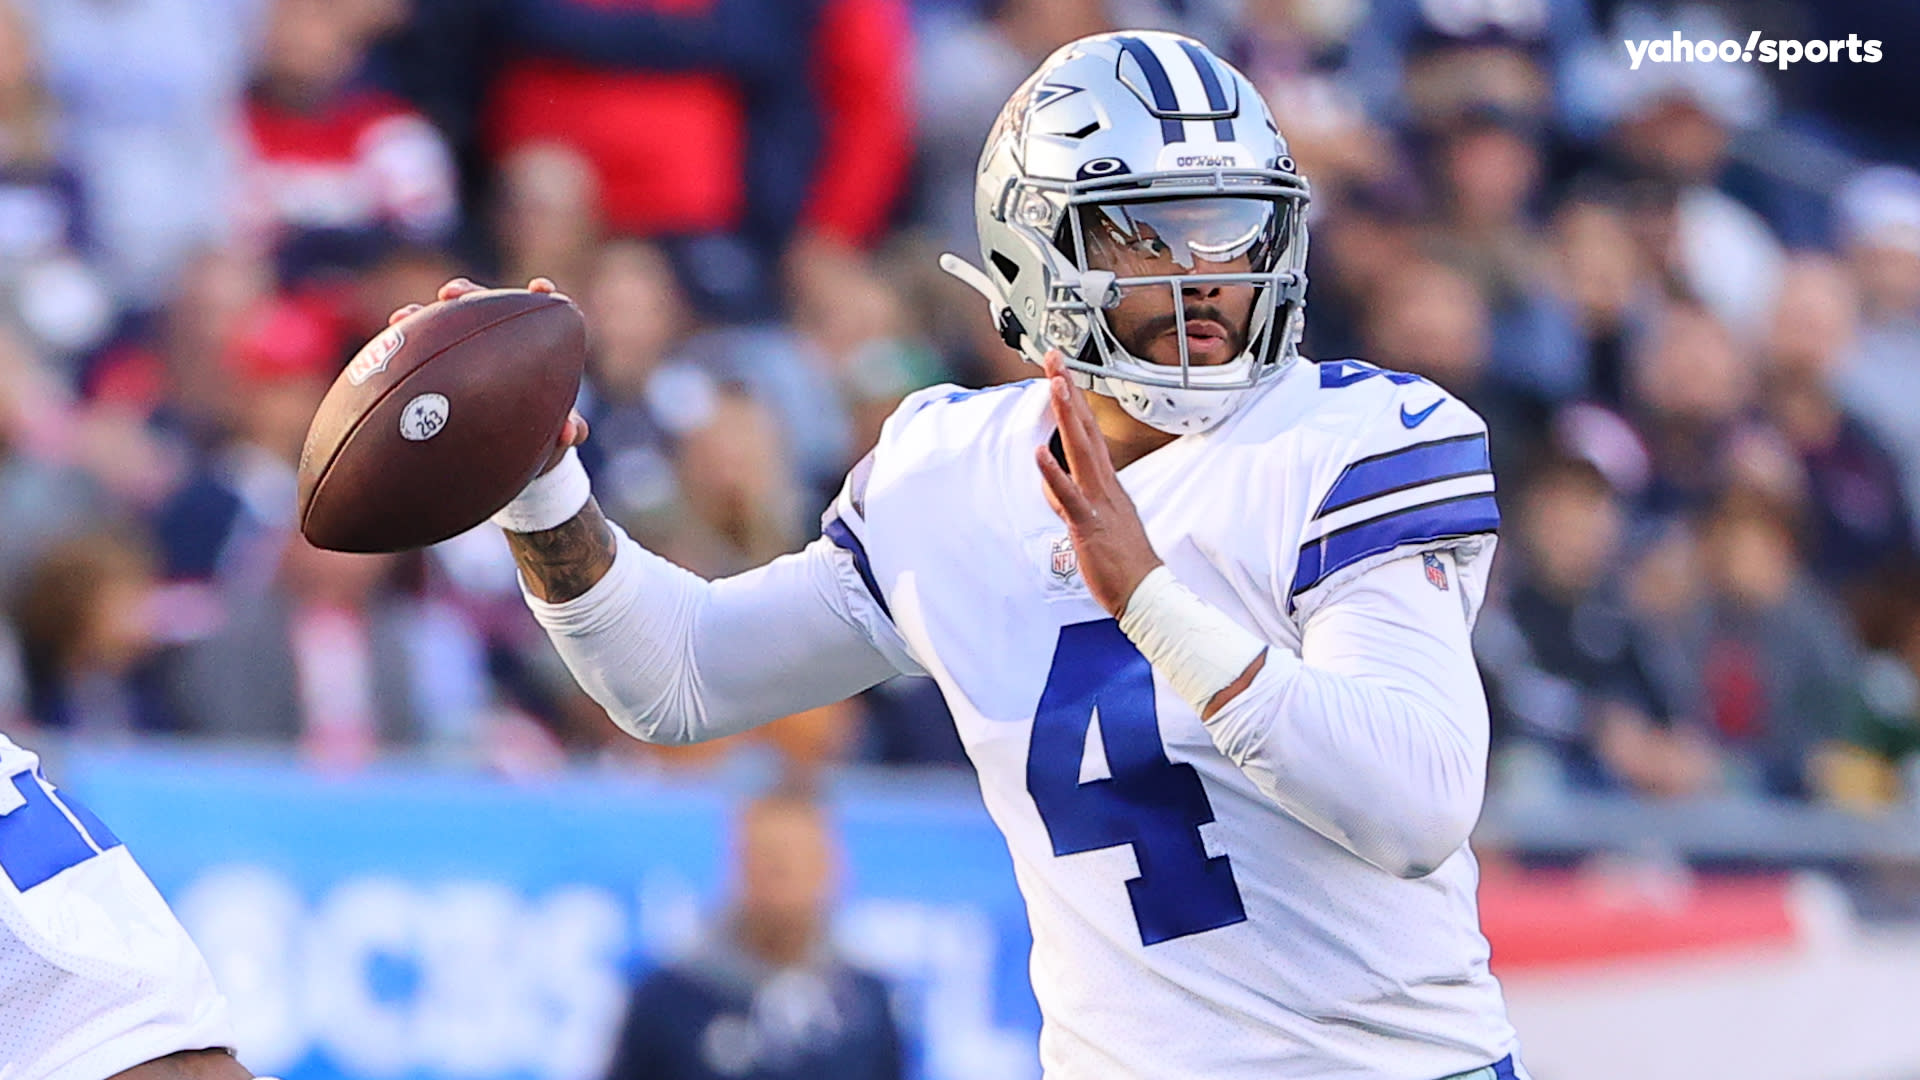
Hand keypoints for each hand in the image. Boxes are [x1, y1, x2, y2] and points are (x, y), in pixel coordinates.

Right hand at [386, 276, 587, 474]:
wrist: (509, 463)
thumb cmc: (540, 440)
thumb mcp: (556, 437)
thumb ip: (568, 431)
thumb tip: (572, 431)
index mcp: (530, 350)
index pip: (534, 313)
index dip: (539, 296)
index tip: (540, 288)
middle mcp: (493, 344)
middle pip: (479, 308)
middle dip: (465, 295)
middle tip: (450, 294)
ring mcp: (461, 357)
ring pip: (440, 330)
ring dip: (420, 320)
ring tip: (402, 319)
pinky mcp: (435, 377)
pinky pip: (414, 364)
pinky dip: (398, 358)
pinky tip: (379, 358)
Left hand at [1034, 350, 1162, 616]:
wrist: (1146, 592)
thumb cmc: (1124, 560)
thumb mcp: (1096, 520)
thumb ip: (1072, 499)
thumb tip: (1054, 485)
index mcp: (1106, 482)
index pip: (1087, 431)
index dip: (1074, 400)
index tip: (1061, 372)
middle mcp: (1104, 484)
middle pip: (1084, 428)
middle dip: (1069, 391)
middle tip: (1055, 359)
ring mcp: (1098, 501)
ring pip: (1081, 451)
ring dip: (1067, 417)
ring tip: (1055, 385)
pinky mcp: (1090, 524)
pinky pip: (1070, 496)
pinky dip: (1054, 474)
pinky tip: (1041, 453)